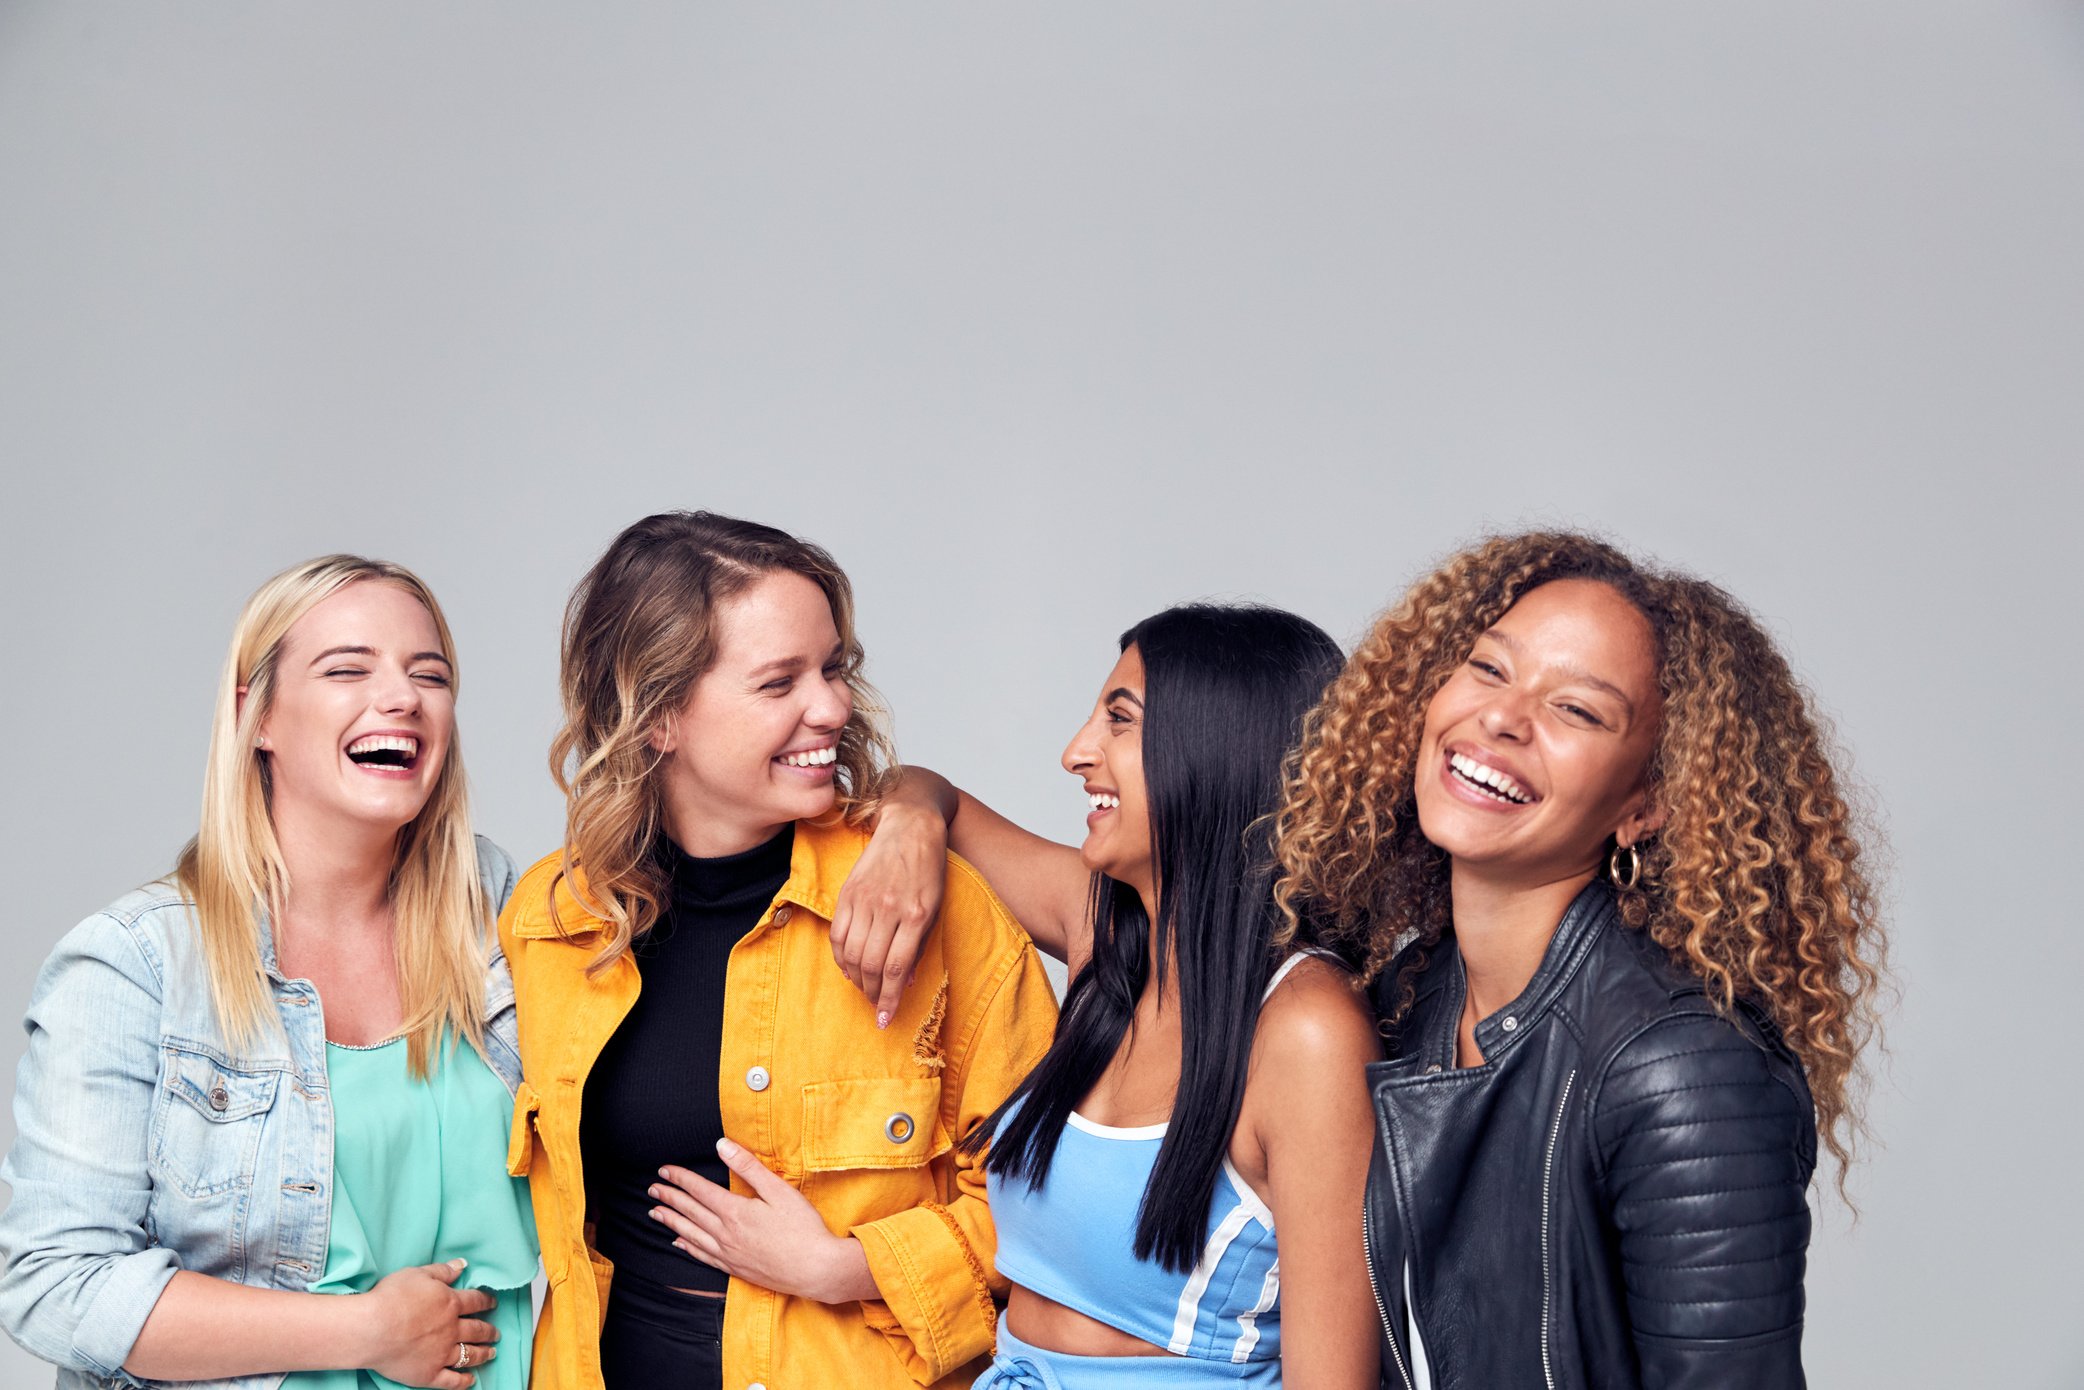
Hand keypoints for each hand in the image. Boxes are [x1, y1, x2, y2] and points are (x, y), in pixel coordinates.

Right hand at [358, 1259, 499, 1388]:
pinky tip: (471, 1380)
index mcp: (450, 1304)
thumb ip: (442, 1271)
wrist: (372, 1329)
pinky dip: (463, 1381)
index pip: (476, 1301)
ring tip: (491, 1353)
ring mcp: (442, 1354)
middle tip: (496, 1333)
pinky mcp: (429, 1374)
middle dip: (489, 1331)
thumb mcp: (417, 1274)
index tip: (493, 1304)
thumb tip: (462, 1264)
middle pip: (477, 1330)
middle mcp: (451, 1330)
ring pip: (470, 1354)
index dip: (487, 1302)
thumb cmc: (391, 1298)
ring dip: (483, 1354)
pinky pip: (451, 1380)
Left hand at [650, 1139, 875, 1304]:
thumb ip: (748, 1167)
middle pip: (690, 1211)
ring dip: (671, 1221)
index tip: (664, 1170)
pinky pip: (702, 1256)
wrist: (816, 1270)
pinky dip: (687, 1247)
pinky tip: (678, 1242)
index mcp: (735, 1211)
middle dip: (669, 1198)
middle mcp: (726, 1234)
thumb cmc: (803, 1228)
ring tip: (655, 1213)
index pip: (699, 1190)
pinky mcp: (735, 1268)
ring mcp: (729, 1254)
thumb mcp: (779, 1190)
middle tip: (652, 1189)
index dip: (680, 1178)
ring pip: (691, 1234)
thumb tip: (722, 1146)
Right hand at [832, 802, 946, 1026]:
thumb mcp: (935, 908)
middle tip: (877, 1006)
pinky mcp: (848, 893)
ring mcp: (866, 900)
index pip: (897, 968)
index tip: (886, 1020)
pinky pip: (838, 935)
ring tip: (865, 988)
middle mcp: (889, 909)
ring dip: (857, 979)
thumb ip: (919, 945)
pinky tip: (849, 967)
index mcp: (916, 914)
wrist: (910, 826)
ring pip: (853, 953)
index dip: (890, 998)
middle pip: (872, 965)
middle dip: (873, 993)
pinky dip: (841, 957)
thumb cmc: (928, 869)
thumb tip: (906, 981)